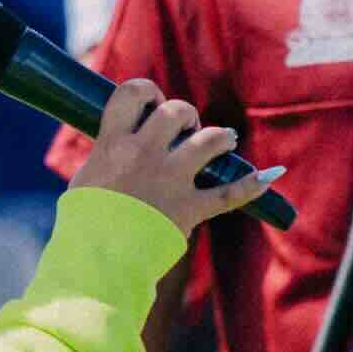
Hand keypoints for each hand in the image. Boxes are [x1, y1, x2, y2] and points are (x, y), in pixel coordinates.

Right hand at [73, 75, 273, 237]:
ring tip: (224, 140)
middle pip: (176, 112)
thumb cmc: (84, 223)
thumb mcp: (87, 178)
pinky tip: (268, 176)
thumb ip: (108, 156)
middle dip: (186, 115)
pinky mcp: (190, 209)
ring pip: (209, 141)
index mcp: (113, 144)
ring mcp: (170, 180)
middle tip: (186, 129)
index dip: (147, 91)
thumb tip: (119, 143)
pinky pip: (229, 193)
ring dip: (220, 137)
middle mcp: (144, 155)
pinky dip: (251, 185)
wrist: (96, 260)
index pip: (132, 93)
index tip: (152, 103)